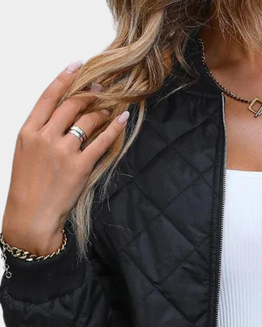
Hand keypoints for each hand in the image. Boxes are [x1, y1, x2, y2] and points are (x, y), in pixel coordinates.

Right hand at [1, 59, 129, 255]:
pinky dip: (114, 129)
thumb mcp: (27, 153)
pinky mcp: (79, 167)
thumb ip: (42, 133)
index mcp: (28, 131)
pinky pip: (101, 142)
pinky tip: (122, 120)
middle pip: (71, 104)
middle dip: (89, 93)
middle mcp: (44, 137)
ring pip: (88, 121)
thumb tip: (65, 118)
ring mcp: (62, 151)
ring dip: (103, 111)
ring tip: (111, 108)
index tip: (77, 65)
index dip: (65, 78)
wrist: (32, 214)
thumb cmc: (29, 186)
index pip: (48, 97)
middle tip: (102, 89)